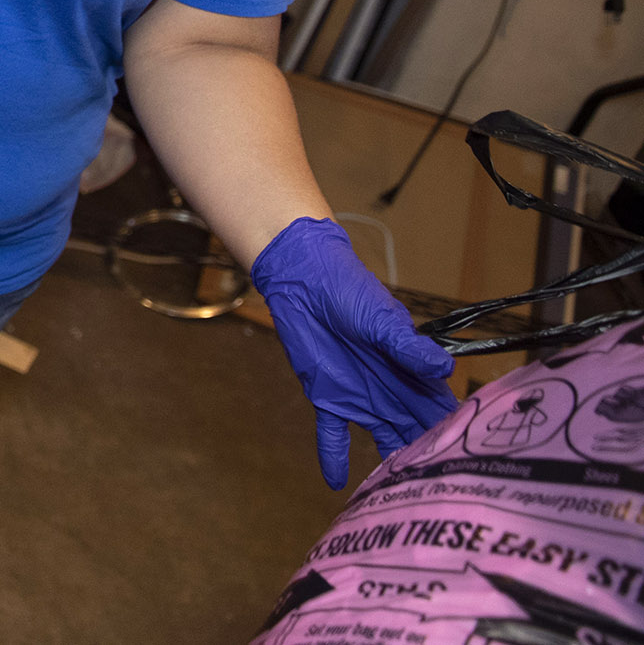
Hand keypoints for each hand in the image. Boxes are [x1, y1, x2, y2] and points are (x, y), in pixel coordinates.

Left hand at [251, 216, 457, 487]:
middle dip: (432, 461)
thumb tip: (445, 369)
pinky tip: (337, 486)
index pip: (442, 410)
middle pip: (417, 433)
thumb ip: (409, 347)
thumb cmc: (350, 291)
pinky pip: (331, 434)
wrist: (303, 281)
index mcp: (412, 372)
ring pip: (383, 440)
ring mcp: (360, 397)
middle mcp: (392, 391)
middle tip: (449, 496)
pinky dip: (332, 458)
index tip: (477, 465)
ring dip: (392, 467)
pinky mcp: (327, 397)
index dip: (457, 434)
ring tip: (404, 501)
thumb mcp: (382, 320)